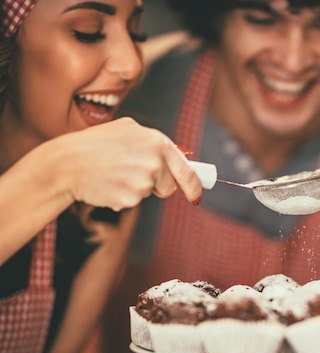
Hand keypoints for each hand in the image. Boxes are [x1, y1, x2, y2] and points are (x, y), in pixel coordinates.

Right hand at [55, 117, 201, 209]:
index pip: (186, 170)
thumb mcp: (128, 130)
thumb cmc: (95, 144)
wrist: (68, 163)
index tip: (196, 195)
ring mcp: (143, 181)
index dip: (194, 185)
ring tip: (115, 173)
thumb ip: (154, 143)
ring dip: (136, 188)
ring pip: (149, 193)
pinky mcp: (131, 198)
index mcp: (157, 142)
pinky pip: (134, 202)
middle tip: (133, 174)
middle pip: (169, 186)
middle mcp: (155, 162)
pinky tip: (109, 183)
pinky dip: (123, 196)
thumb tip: (180, 157)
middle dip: (158, 185)